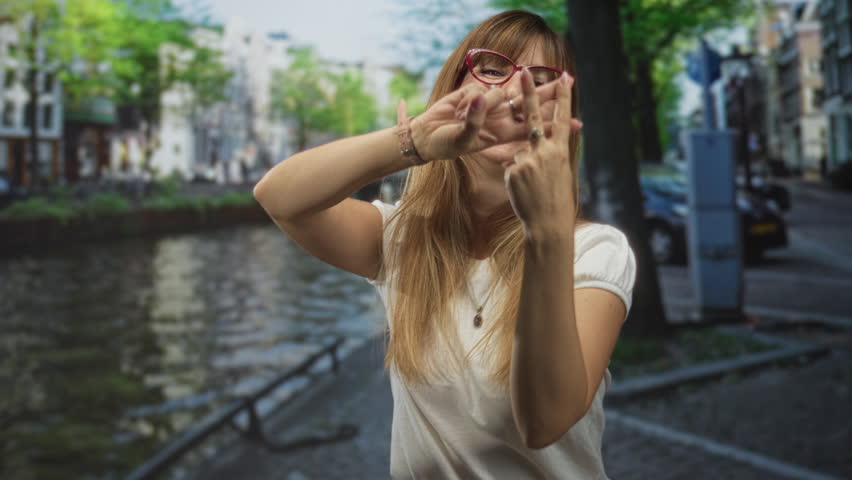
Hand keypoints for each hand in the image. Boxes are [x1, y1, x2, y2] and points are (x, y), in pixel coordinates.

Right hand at [407, 82, 566, 162]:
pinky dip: (465, 99)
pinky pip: (478, 88)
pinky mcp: (475, 92)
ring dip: (480, 103)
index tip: (575, 123)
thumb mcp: (463, 140)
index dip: (553, 125)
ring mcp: (488, 104)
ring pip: (499, 92)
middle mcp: (498, 118)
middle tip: (568, 81)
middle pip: (529, 103)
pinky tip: (454, 111)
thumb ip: (474, 120)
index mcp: (500, 135)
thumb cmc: (445, 144)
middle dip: (548, 93)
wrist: (426, 136)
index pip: (533, 129)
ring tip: (459, 117)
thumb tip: (483, 99)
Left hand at [504, 69, 580, 235]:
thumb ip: (549, 154)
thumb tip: (536, 145)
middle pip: (532, 116)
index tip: (565, 76)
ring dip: (522, 167)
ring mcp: (528, 159)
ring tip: (533, 186)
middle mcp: (545, 151)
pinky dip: (514, 178)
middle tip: (522, 70)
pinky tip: (523, 191)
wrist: (548, 222)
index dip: (563, 97)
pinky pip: (510, 166)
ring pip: (518, 152)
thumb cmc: (556, 200)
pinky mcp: (514, 170)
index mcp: (561, 150)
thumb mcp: (559, 172)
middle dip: (528, 91)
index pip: (561, 118)